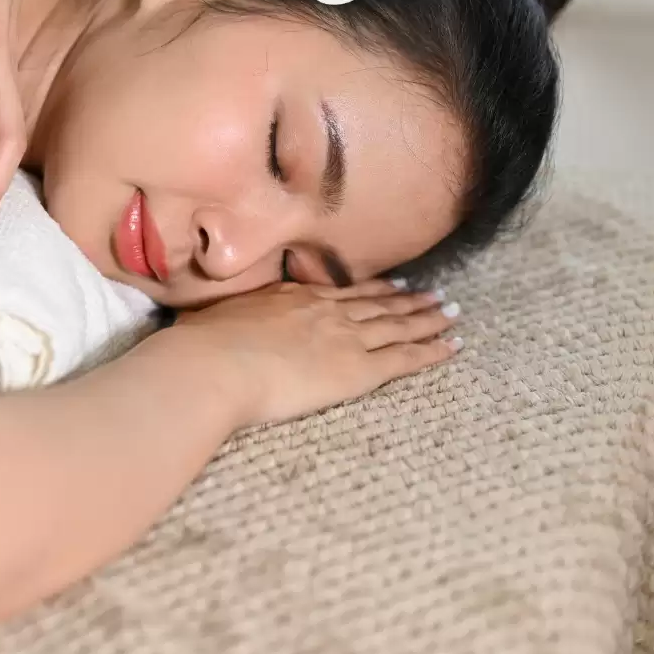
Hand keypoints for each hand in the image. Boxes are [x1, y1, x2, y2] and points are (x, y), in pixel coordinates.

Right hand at [170, 280, 460, 428]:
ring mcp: (344, 336)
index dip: (368, 290)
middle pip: (376, 304)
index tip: (389, 286)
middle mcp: (324, 310)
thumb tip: (200, 324)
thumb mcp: (208, 320)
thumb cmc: (200, 347)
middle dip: (407, 299)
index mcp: (290, 297)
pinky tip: (453, 345)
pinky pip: (406, 357)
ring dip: (428, 318)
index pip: (339, 293)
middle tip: (434, 294)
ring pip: (398, 324)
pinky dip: (432, 350)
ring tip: (451, 312)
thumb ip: (221, 321)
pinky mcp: (358, 367)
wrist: (215, 365)